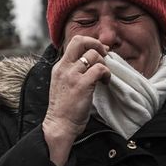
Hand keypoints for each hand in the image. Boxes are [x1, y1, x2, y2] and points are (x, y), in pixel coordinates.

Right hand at [42, 35, 109, 165]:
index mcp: (59, 67)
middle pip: (80, 41)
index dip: (90, 44)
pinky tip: (105, 83)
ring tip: (104, 76)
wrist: (59, 125)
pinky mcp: (82, 84)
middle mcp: (64, 67)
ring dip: (104, 64)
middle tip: (104, 55)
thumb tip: (92, 61)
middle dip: (97, 44)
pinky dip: (106, 74)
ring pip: (94, 55)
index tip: (100, 52)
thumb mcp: (64, 84)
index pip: (74, 43)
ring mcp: (72, 75)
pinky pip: (100, 69)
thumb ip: (73, 72)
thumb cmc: (64, 109)